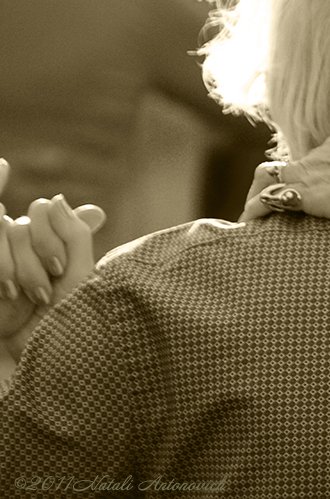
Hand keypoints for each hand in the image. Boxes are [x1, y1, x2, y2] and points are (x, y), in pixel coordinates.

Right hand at [1, 160, 104, 370]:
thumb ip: (74, 236)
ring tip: (24, 296)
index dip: (52, 233)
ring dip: (19, 263)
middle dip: (39, 252)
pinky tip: (7, 291)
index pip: (44, 211)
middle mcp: (17, 254)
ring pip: (4, 227)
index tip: (62, 268)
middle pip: (23, 218)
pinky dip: (2, 263)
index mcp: (46, 251)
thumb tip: (56, 197)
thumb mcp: (78, 281)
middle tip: (43, 292)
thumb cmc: (65, 332)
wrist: (37, 375)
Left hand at [238, 134, 329, 238]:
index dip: (299, 178)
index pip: (310, 159)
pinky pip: (267, 199)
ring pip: (267, 178)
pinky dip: (254, 211)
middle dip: (269, 186)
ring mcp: (313, 171)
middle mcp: (322, 152)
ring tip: (252, 219)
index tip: (297, 196)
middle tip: (264, 209)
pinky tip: (250, 226)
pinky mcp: (307, 193)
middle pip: (283, 166)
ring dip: (255, 197)